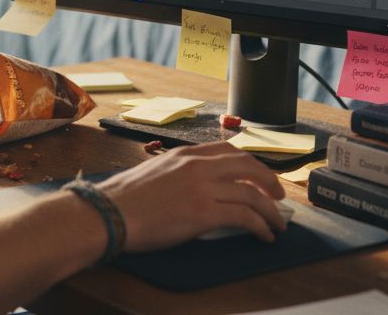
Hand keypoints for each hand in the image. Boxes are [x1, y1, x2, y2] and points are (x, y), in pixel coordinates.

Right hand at [99, 141, 287, 247]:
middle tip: (279, 196)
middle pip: (248, 166)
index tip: (259, 176)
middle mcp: (197, 166)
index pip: (229, 151)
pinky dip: (260, 226)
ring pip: (252, 194)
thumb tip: (195, 189)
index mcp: (184, 154)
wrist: (108, 213)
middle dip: (269, 181)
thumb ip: (179, 174)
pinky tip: (263, 235)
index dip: (250, 164)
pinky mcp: (203, 212)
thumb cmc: (123, 199)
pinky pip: (245, 217)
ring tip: (277, 224)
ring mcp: (202, 188)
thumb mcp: (155, 173)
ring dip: (271, 211)